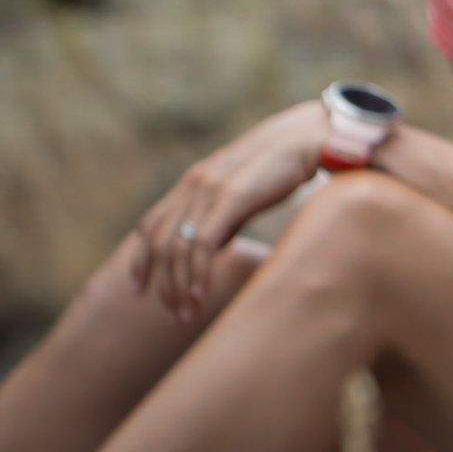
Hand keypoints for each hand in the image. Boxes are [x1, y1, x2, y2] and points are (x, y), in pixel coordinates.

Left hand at [128, 102, 333, 320]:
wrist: (312, 138)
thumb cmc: (283, 168)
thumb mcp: (243, 192)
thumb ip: (222, 216)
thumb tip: (211, 248)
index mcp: (193, 183)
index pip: (150, 226)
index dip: (140, 261)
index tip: (140, 290)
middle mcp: (193, 184)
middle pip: (158, 243)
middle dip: (162, 283)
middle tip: (174, 314)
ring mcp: (209, 189)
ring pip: (176, 247)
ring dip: (178, 285)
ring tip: (188, 313)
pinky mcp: (231, 196)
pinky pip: (202, 243)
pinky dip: (198, 273)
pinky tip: (202, 294)